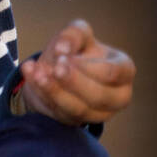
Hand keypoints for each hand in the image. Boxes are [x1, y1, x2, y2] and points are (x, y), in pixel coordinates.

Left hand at [19, 19, 134, 126]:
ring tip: (38, 73)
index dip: (88, 66)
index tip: (64, 55)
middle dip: (74, 82)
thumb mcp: (77, 34)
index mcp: (125, 70)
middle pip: (98, 96)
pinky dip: (43, 95)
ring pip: (78, 109)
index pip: (114, 73)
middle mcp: (117, 96)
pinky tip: (32, 76)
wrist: (57, 69)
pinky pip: (59, 113)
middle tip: (55, 67)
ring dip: (54, 91)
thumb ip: (73, 34)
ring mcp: (97, 113)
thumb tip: (62, 48)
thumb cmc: (77, 50)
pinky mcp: (75, 122)